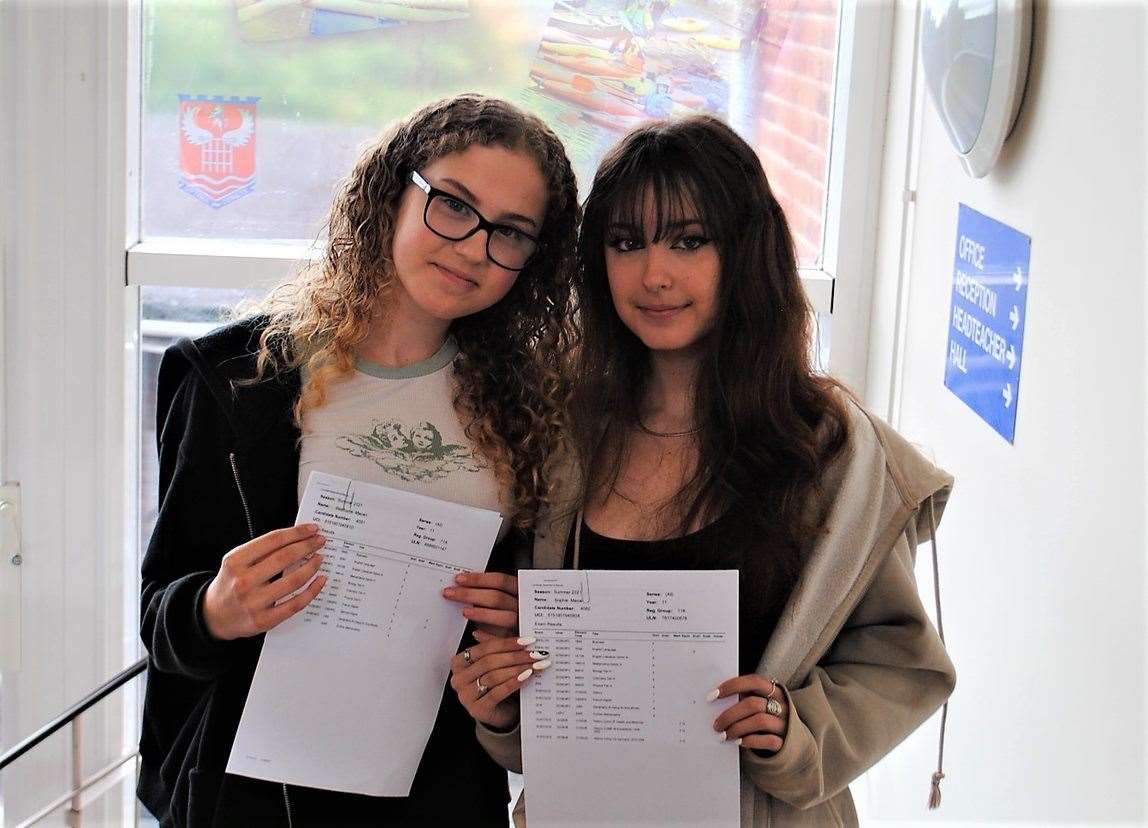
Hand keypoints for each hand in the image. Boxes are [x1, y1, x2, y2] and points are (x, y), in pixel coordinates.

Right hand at [202, 523, 326, 639]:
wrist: (214, 616)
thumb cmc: (231, 583)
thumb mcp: (236, 561)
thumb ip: (261, 550)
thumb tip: (297, 538)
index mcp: (235, 562)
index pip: (272, 541)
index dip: (296, 533)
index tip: (311, 529)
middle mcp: (243, 581)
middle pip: (284, 558)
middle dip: (307, 546)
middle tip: (320, 541)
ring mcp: (253, 603)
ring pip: (293, 581)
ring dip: (311, 567)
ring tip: (319, 558)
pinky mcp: (263, 620)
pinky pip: (295, 604)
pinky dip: (312, 590)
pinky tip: (319, 580)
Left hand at [441, 571, 518, 636]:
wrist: (534, 636)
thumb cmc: (511, 613)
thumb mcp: (505, 599)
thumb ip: (488, 592)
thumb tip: (462, 585)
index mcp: (522, 591)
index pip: (501, 581)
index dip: (479, 579)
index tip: (459, 579)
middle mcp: (524, 607)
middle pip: (498, 598)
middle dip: (471, 594)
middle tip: (450, 593)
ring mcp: (523, 624)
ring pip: (504, 617)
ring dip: (483, 614)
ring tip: (464, 612)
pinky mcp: (520, 642)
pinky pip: (505, 640)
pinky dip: (490, 636)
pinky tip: (476, 633)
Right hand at [449, 629, 548, 729]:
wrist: (499, 713)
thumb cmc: (497, 684)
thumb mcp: (497, 663)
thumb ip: (500, 647)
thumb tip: (515, 626)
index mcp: (458, 663)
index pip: (483, 648)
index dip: (507, 643)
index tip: (528, 640)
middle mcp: (458, 679)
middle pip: (489, 662)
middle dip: (516, 656)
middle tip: (536, 653)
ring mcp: (465, 696)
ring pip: (493, 676)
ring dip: (518, 668)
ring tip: (535, 664)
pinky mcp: (477, 709)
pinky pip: (497, 693)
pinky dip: (514, 683)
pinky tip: (527, 676)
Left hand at [710, 675, 789, 752]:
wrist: (793, 741)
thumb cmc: (767, 717)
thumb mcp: (760, 703)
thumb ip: (744, 699)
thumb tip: (715, 701)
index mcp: (774, 691)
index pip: (754, 681)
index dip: (732, 686)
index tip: (712, 696)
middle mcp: (782, 705)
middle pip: (753, 704)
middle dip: (730, 714)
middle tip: (716, 724)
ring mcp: (785, 724)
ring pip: (760, 721)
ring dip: (737, 728)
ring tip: (724, 735)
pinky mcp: (785, 742)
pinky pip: (768, 740)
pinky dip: (750, 741)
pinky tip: (738, 742)